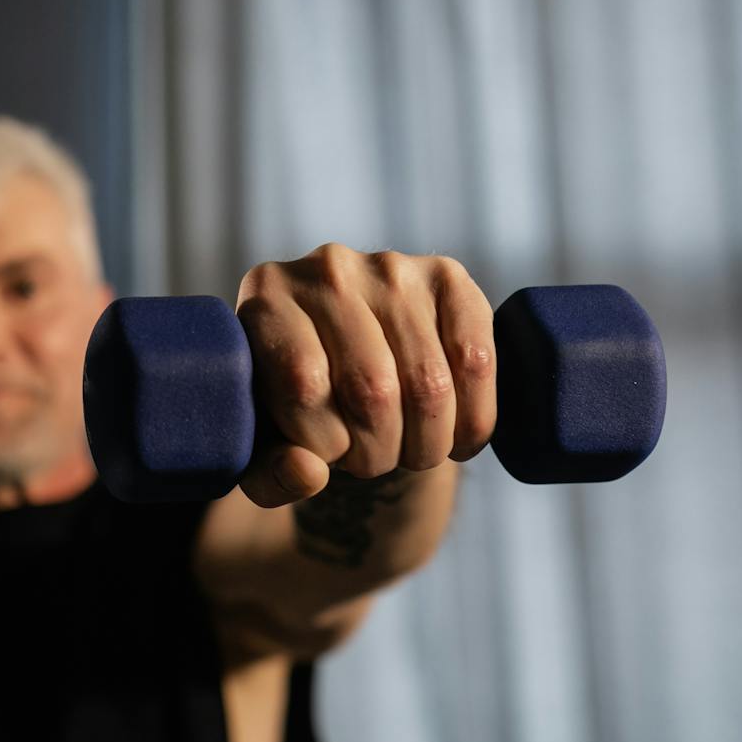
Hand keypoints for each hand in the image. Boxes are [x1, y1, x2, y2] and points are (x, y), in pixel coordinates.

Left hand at [234, 244, 496, 507]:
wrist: (343, 362)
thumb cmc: (292, 410)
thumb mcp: (265, 449)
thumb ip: (270, 473)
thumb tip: (310, 472)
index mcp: (266, 298)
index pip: (305, 385)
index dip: (325, 442)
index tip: (326, 456)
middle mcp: (326, 269)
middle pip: (373, 388)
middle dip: (377, 452)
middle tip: (369, 462)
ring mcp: (391, 267)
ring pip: (428, 383)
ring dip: (425, 445)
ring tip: (407, 453)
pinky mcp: (447, 277)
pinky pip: (476, 361)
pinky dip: (472, 420)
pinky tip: (453, 439)